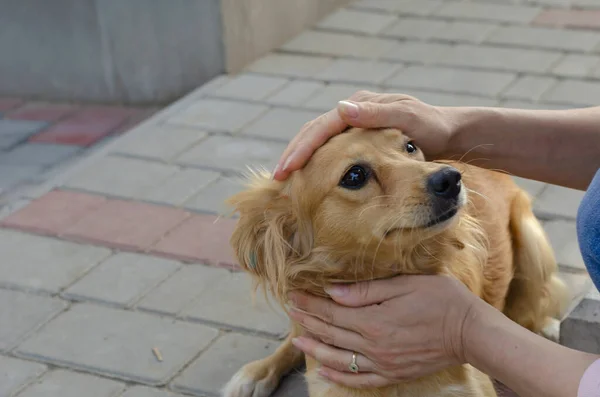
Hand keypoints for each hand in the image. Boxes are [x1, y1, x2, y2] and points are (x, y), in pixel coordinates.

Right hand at [273, 91, 456, 180]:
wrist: (450, 132)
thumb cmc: (433, 127)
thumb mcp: (409, 119)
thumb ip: (377, 115)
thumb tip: (340, 108)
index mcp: (361, 105)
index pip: (323, 127)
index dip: (303, 148)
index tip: (287, 169)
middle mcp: (354, 111)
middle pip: (314, 132)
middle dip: (294, 153)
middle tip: (276, 177)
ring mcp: (355, 124)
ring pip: (319, 140)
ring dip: (301, 158)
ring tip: (285, 178)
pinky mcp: (358, 138)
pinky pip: (330, 149)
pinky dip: (316, 161)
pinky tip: (307, 177)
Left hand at [287, 275, 478, 388]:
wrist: (471, 332)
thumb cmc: (441, 300)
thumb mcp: (404, 285)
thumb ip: (367, 291)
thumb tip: (334, 291)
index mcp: (374, 321)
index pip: (332, 312)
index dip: (311, 303)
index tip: (294, 295)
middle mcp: (374, 345)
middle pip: (332, 334)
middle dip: (308, 321)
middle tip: (290, 311)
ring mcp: (383, 363)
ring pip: (340, 359)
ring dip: (316, 349)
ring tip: (298, 340)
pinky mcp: (394, 374)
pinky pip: (361, 380)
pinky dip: (340, 378)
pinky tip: (325, 373)